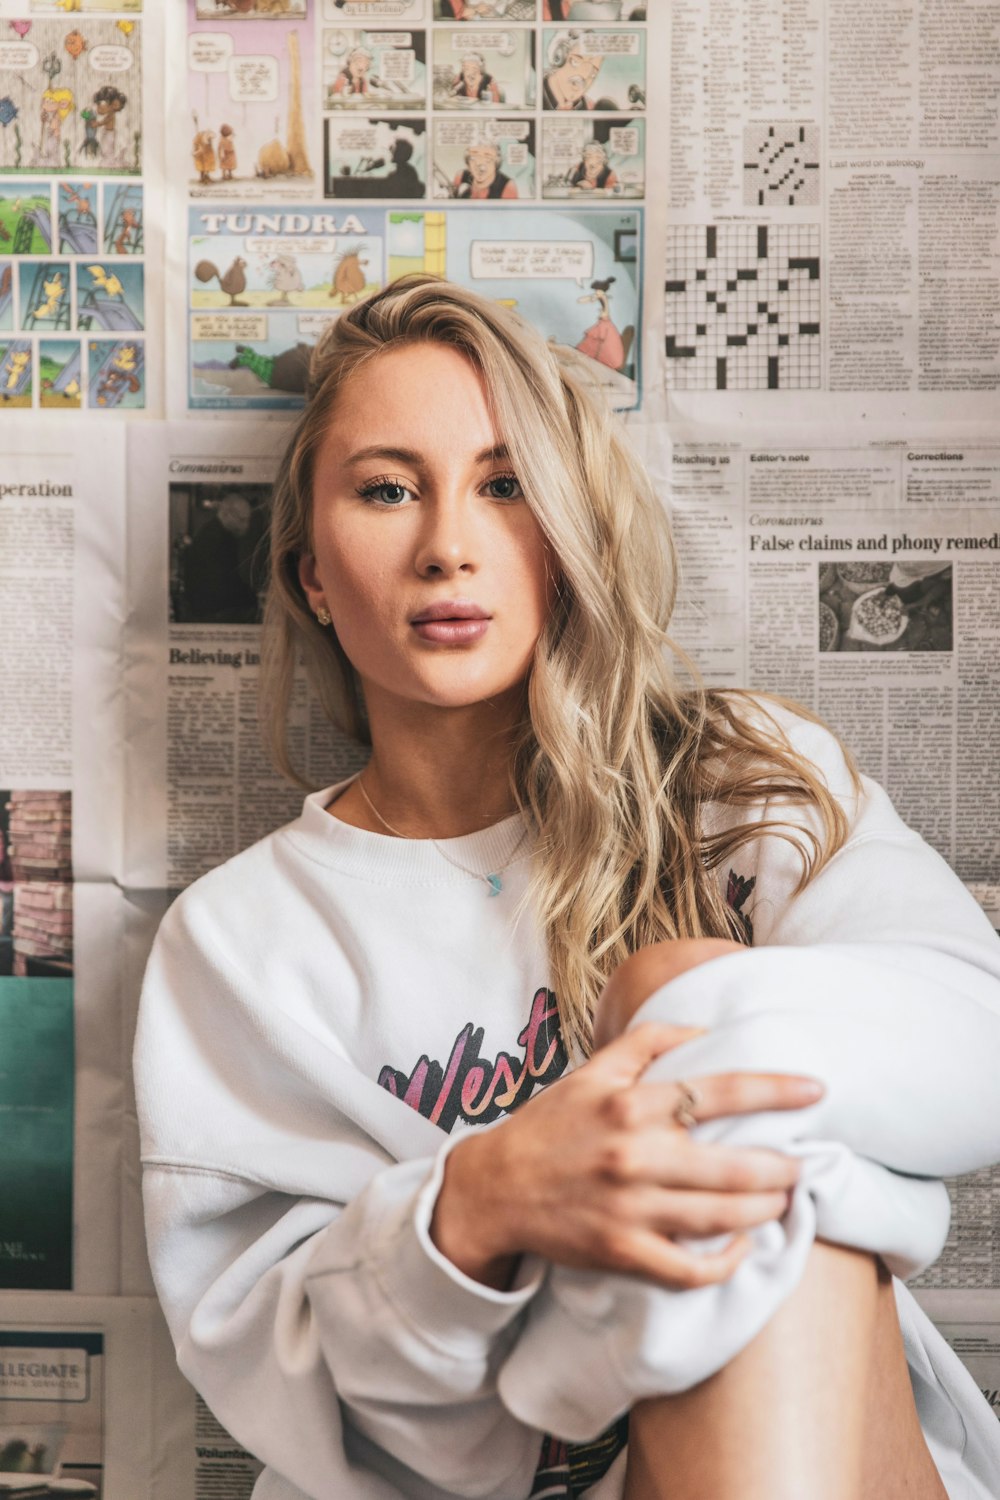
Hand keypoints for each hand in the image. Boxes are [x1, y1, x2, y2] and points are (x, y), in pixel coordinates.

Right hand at [430, 1022, 822, 1291]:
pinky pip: (689, 1268)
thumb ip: (647, 1042)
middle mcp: (635, 1154)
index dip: (775, 1089)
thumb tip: (702, 1028)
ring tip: (783, 1200)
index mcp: (631, 1103)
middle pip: (733, 1165)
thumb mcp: (591, 1069)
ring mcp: (630, 1208)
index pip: (719, 1091)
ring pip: (721, 1217)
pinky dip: (725, 1262)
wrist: (495, 1187)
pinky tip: (743, 1246)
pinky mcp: (622, 1252)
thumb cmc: (550, 1124)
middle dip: (782, 1167)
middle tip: (802, 1163)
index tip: (816, 1089)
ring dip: (765, 1209)